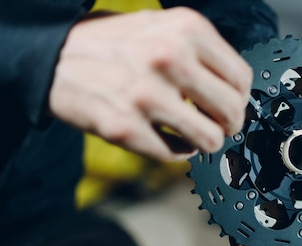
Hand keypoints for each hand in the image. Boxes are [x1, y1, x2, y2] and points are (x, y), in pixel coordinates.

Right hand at [49, 8, 251, 160]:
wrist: (52, 56)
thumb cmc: (114, 44)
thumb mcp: (162, 28)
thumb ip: (201, 53)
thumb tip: (237, 91)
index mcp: (186, 29)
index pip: (242, 79)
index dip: (240, 100)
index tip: (230, 107)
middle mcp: (169, 57)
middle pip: (232, 112)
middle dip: (228, 126)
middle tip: (216, 126)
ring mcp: (147, 94)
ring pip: (210, 140)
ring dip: (204, 143)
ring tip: (191, 135)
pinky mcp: (125, 126)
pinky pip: (175, 155)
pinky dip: (175, 151)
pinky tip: (165, 138)